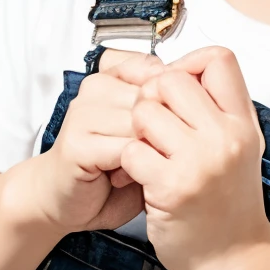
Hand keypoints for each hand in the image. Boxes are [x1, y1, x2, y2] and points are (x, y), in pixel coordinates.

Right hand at [29, 48, 163, 233]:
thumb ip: (166, 113)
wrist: (64, 199)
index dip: (174, 101)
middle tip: (158, 155)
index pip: (157, 70)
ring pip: (141, 122)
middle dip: (164, 130)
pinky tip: (128, 177)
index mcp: (113, 78)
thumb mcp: (145, 135)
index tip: (177, 128)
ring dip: (150, 150)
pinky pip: (125, 148)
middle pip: (153, 97)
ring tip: (143, 167)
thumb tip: (204, 102)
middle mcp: (96, 88)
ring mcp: (83, 113)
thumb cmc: (107, 169)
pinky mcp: (77, 143)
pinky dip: (136, 167)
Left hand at [119, 46, 269, 269]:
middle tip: (155, 128)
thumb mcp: (238, 147)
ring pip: (144, 111)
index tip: (178, 91)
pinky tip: (142, 177)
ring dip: (137, 132)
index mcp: (243, 123)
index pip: (218, 59)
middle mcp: (225, 137)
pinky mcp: (171, 187)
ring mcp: (199, 162)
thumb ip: (216, 110)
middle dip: (152, 99)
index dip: (188, 65)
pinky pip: (132, 150)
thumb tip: (177, 70)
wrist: (233, 259)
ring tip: (149, 154)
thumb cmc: (229, 203)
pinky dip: (129, 162)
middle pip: (170, 80)